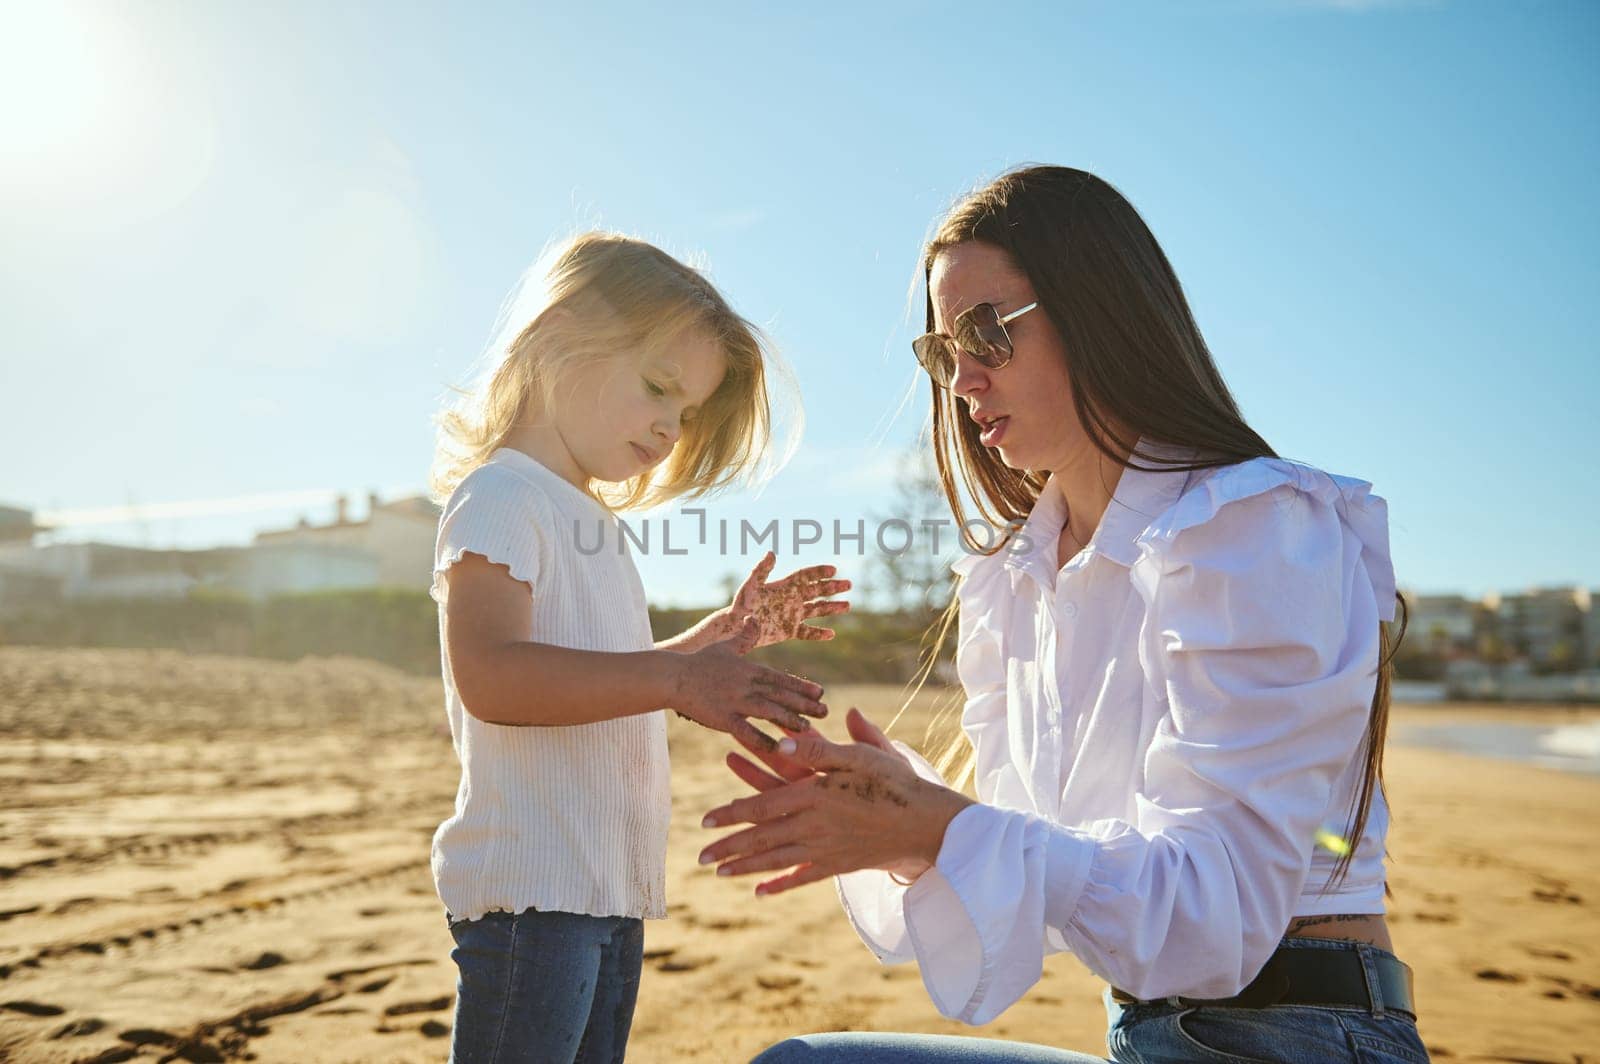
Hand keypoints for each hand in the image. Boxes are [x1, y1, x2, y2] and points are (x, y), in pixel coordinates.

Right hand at [671, 620, 828, 752]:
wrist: (673, 677)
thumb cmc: (699, 662)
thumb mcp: (724, 646)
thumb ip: (744, 636)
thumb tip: (754, 618)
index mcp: (749, 669)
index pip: (781, 678)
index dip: (802, 686)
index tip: (821, 692)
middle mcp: (746, 684)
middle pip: (780, 694)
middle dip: (804, 704)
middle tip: (825, 712)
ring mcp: (734, 701)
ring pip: (768, 710)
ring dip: (789, 720)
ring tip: (808, 728)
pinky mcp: (722, 718)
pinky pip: (745, 731)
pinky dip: (762, 740)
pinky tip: (778, 748)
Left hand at [699, 708, 972, 895]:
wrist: (927, 823)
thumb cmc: (894, 781)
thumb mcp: (859, 755)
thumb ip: (819, 748)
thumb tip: (781, 737)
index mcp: (815, 794)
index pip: (763, 805)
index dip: (733, 813)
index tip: (707, 821)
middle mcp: (815, 825)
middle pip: (763, 838)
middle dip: (729, 847)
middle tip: (701, 856)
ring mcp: (826, 848)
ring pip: (777, 860)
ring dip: (746, 867)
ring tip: (720, 871)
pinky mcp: (839, 864)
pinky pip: (803, 877)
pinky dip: (781, 884)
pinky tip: (761, 893)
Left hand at [728, 551, 850, 647]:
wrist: (736, 626)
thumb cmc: (741, 604)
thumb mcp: (751, 586)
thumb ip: (761, 570)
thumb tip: (771, 552)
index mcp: (784, 586)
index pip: (806, 576)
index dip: (819, 571)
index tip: (834, 569)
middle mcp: (791, 599)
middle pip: (817, 590)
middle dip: (833, 587)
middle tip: (849, 584)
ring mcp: (792, 614)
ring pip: (817, 609)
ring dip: (832, 607)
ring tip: (848, 605)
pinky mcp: (789, 630)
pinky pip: (808, 632)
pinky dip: (819, 634)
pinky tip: (831, 634)